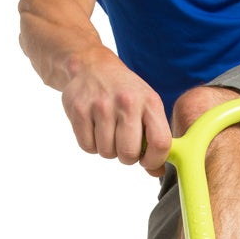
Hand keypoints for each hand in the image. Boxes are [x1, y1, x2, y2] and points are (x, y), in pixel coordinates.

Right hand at [61, 53, 171, 175]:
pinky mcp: (79, 109)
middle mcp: (126, 102)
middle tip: (124, 144)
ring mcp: (101, 105)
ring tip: (108, 132)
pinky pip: (87, 146)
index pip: (160, 143)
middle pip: (129, 153)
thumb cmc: (125, 92)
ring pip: (106, 152)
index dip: (154, 160)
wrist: (91, 66)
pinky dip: (91, 144)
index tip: (147, 160)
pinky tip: (94, 128)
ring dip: (108, 149)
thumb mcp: (147, 106)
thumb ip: (155, 138)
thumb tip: (157, 172)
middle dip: (127, 157)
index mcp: (150, 102)